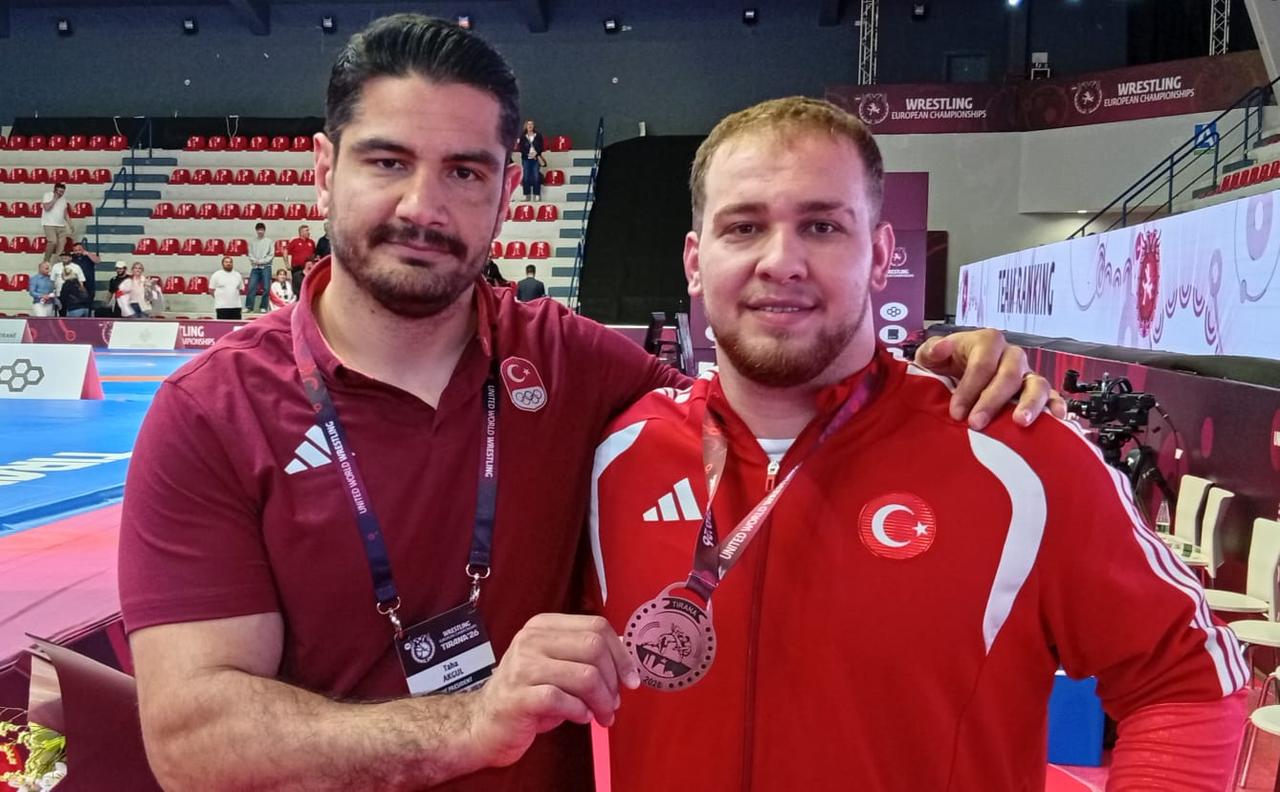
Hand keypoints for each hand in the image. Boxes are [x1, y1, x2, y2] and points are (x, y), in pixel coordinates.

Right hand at [468, 614, 638, 767]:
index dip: (621, 654)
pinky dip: (580, 712)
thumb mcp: (556, 667)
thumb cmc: (527, 696)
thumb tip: (626, 662)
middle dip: (613, 680)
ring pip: (585, 676)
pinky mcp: (518, 697)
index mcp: (543, 626)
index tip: (631, 679)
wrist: (484, 724)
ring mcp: (522, 667)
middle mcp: (531, 640)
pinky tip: (580, 718)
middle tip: (613, 704)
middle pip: (594, 648)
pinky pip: (564, 700)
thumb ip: (584, 659)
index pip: (596, 626)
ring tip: (601, 716)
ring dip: (602, 702)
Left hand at [913, 329, 1065, 430]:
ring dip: (1029, 404)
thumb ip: (932, 351)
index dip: (969, 388)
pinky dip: (1056, 406)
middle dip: (992, 400)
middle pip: (1009, 374)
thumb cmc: (946, 364)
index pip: (983, 363)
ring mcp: (1026, 373)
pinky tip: (1056, 418)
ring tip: (1019, 423)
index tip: (956, 412)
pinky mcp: (1036, 390)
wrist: (956, 374)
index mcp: (987, 342)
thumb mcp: (931, 356)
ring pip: (1036, 384)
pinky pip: (1052, 396)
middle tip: (976, 423)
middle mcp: (1011, 355)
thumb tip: (942, 347)